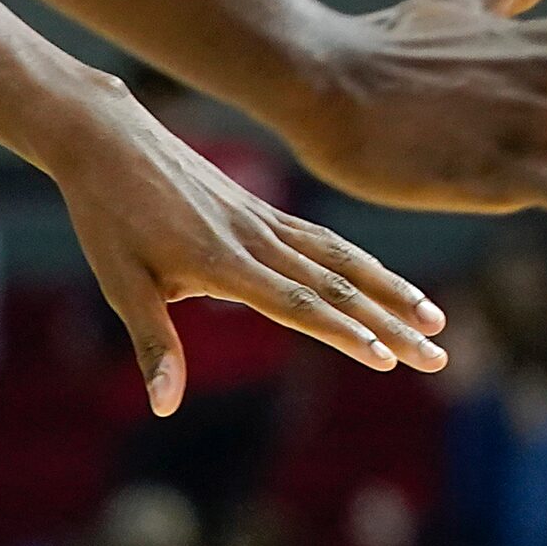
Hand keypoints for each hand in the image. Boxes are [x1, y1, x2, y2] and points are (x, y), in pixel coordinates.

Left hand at [30, 76, 447, 414]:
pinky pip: (326, 241)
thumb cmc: (108, 217)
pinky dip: (365, 265)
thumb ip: (153, 345)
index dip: (346, 333)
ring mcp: (267, 222)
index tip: (388, 358)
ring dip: (394, 291)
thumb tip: (166, 406)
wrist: (109, 139)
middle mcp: (258, 240)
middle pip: (339, 288)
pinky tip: (387, 283)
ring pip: (344, 261)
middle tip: (438, 356)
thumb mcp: (120, 284)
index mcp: (225, 263)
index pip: (299, 305)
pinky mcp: (266, 211)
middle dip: (393, 325)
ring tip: (436, 319)